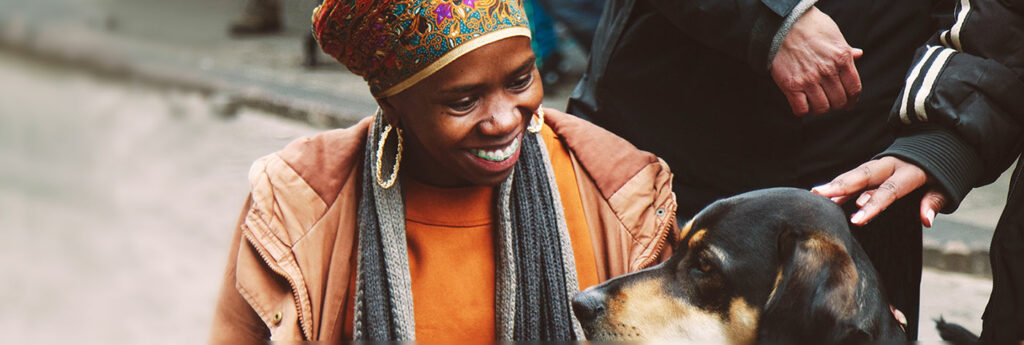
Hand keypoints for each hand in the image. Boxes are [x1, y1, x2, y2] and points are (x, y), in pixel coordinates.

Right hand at [771, 6, 863, 115]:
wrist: (782, 24)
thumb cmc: (808, 26)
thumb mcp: (834, 34)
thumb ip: (846, 49)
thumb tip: (858, 54)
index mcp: (841, 59)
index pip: (854, 88)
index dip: (852, 100)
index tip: (849, 103)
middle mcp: (827, 71)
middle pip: (839, 101)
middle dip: (836, 104)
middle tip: (830, 101)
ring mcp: (809, 79)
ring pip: (822, 108)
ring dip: (820, 108)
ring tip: (816, 103)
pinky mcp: (791, 85)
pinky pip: (802, 109)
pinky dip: (803, 110)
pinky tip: (802, 103)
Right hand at [811, 156, 947, 226]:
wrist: (941, 142)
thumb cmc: (943, 171)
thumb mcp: (946, 186)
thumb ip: (933, 201)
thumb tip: (926, 219)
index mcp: (911, 171)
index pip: (889, 191)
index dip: (873, 206)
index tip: (857, 220)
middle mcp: (892, 164)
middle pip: (864, 175)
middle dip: (842, 185)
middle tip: (819, 194)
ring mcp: (881, 165)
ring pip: (855, 173)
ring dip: (836, 184)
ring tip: (815, 193)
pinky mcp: (875, 168)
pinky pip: (856, 176)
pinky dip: (841, 184)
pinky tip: (823, 193)